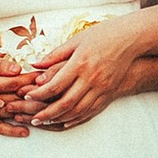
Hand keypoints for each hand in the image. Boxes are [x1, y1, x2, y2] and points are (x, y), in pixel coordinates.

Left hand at [19, 14, 145, 132]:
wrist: (131, 39)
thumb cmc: (102, 35)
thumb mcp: (77, 40)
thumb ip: (55, 54)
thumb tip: (35, 64)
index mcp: (80, 63)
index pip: (55, 84)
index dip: (38, 93)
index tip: (26, 96)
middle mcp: (91, 78)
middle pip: (65, 103)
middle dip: (46, 113)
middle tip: (32, 118)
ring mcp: (101, 88)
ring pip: (78, 111)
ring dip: (59, 119)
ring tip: (45, 121)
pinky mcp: (109, 93)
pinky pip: (91, 111)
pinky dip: (76, 118)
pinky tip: (65, 121)